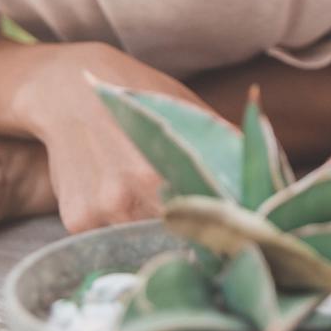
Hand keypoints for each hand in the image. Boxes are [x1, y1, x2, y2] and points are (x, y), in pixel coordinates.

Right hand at [12, 42, 217, 233]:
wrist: (66, 91)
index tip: (222, 224)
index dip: (212, 224)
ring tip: (149, 194)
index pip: (199, 222)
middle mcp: (124, 199)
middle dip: (184, 229)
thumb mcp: (185, 108)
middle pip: (170, 237)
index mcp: (157, 174)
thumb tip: (264, 173)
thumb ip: (222, 144)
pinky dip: (120, 221)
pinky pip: (111, 235)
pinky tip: (117, 190)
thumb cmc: (137, 95)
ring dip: (150, 226)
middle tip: (192, 212)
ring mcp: (97, 213)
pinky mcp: (75, 221)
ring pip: (140, 240)